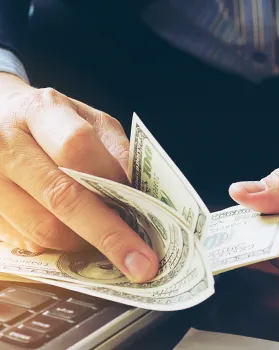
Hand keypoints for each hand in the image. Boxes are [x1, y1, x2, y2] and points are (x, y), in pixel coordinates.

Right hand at [0, 73, 157, 281]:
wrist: (1, 119)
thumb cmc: (54, 121)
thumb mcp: (89, 120)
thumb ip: (114, 150)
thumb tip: (136, 194)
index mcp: (40, 111)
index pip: (76, 148)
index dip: (111, 183)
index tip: (143, 213)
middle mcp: (5, 145)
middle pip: (60, 197)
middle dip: (108, 235)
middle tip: (140, 264)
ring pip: (42, 228)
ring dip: (83, 242)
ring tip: (105, 238)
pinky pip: (26, 241)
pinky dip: (58, 245)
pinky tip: (74, 235)